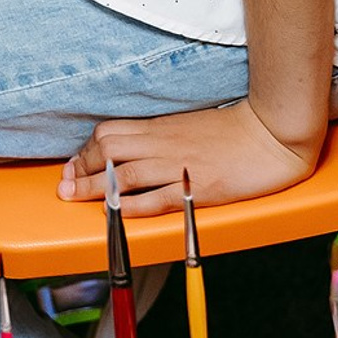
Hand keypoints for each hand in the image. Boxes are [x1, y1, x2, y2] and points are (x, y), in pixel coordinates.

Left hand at [58, 99, 323, 215]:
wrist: (272, 132)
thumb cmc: (233, 130)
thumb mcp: (188, 126)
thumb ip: (161, 135)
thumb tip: (135, 146)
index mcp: (160, 127)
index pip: (109, 133)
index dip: (86, 150)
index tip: (72, 165)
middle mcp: (163, 144)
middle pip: (108, 149)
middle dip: (81, 167)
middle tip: (65, 184)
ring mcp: (179, 165)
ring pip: (125, 172)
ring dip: (95, 186)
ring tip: (75, 197)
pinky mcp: (199, 187)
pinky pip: (158, 198)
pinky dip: (132, 204)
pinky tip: (116, 211)